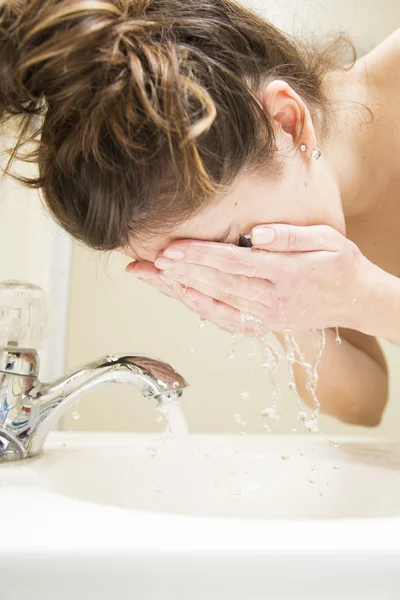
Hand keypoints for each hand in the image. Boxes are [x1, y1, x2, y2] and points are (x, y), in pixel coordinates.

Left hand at [127, 224, 372, 334]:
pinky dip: (201, 308)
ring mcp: (267, 317)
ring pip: (216, 303)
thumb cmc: (341, 265)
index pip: (233, 264)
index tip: (171, 249)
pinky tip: (180, 297)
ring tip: (153, 278)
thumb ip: (289, 237)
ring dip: (182, 290)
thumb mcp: (327, 240)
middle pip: (217, 285)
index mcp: (287, 275)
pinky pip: (226, 319)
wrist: (357, 300)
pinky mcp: (264, 326)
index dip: (199, 256)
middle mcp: (273, 301)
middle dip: (180, 272)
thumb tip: (253, 236)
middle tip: (149, 262)